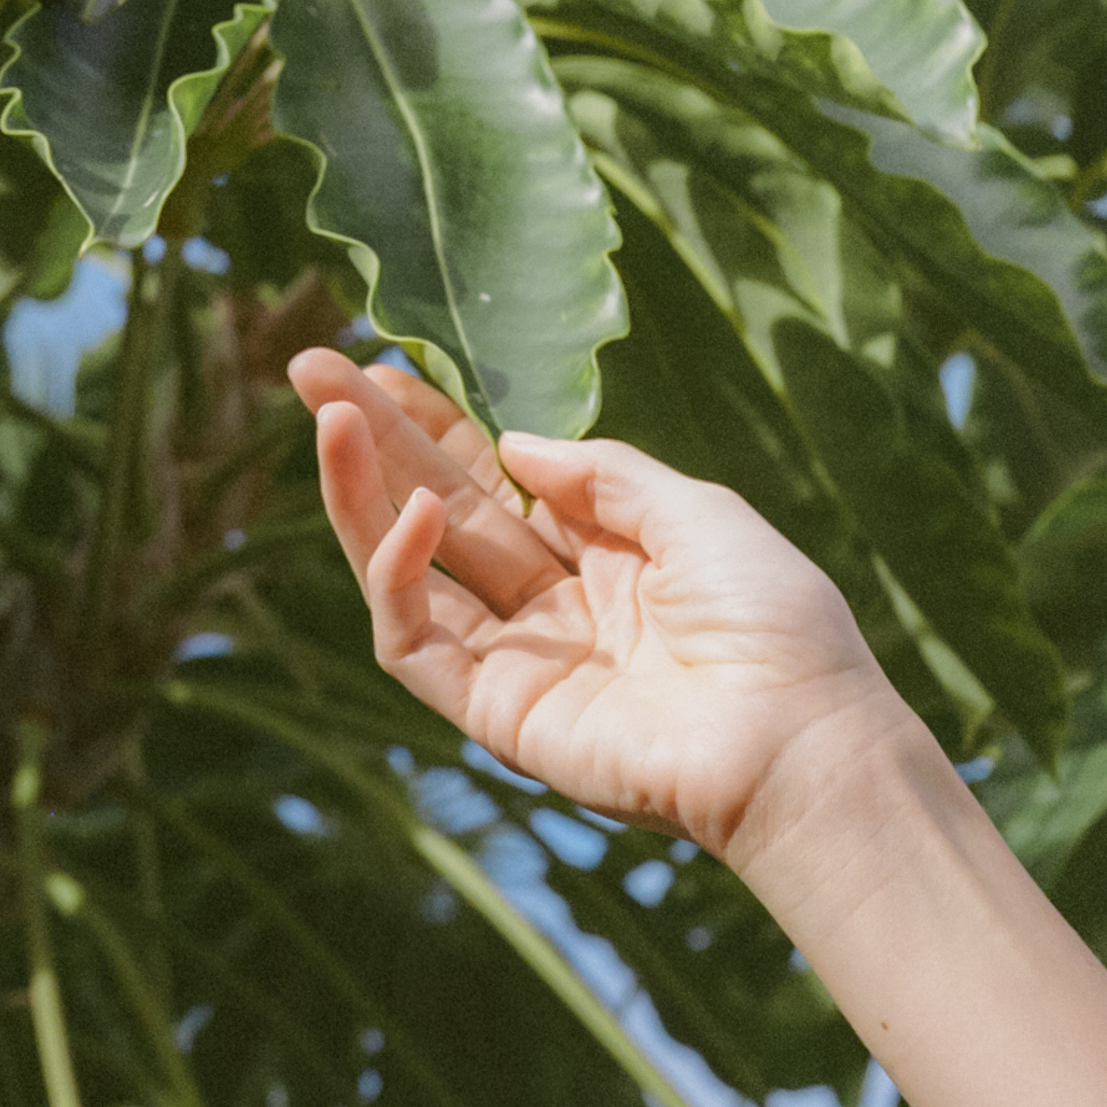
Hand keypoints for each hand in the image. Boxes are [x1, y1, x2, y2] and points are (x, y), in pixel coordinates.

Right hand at [287, 348, 902, 867]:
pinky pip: (417, 641)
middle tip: (309, 368)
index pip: (496, 481)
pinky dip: (400, 575)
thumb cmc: (774, 623)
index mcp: (607, 554)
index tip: (386, 367)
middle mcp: (554, 604)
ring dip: (361, 495)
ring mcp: (519, 660)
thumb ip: (604, 475)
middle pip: (440, 511)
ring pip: (408, 572)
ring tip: (331, 420)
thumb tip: (514, 444)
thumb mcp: (697, 513)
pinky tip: (414, 511)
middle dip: (375, 442)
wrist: (796, 738)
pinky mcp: (495, 713)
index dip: (439, 426)